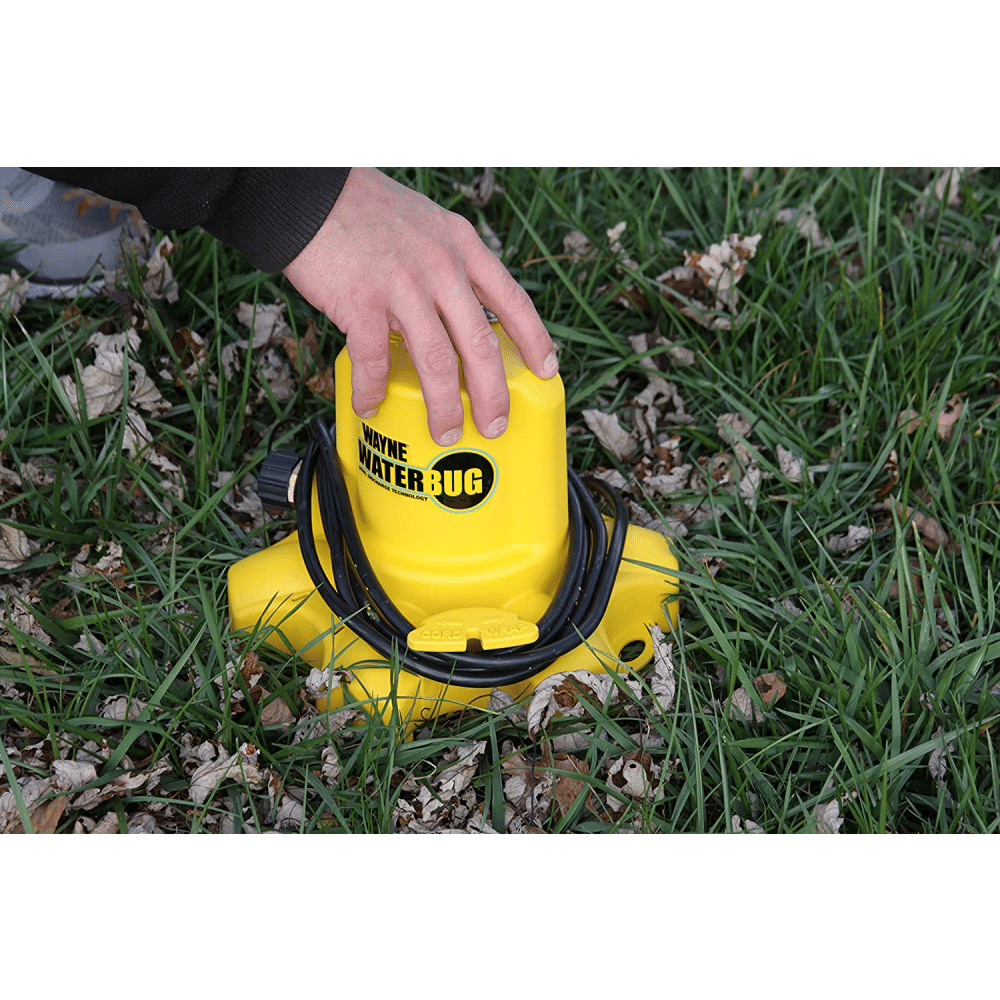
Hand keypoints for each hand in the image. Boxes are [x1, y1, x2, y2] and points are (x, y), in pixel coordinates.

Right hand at [283, 168, 557, 445]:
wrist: (309, 193)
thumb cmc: (364, 211)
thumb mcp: (428, 225)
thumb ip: (449, 263)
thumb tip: (458, 314)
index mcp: (461, 247)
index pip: (511, 299)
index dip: (534, 339)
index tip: (547, 369)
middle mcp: (441, 267)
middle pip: (480, 345)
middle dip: (493, 395)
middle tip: (495, 425)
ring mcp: (403, 285)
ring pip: (438, 362)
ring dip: (445, 406)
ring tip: (446, 432)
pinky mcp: (362, 302)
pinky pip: (375, 361)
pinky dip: (373, 390)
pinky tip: (369, 406)